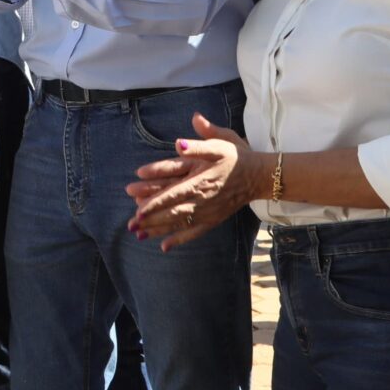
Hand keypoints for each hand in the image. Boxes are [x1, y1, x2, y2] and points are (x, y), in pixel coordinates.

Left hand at [124, 113, 263, 247]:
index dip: (156, 202)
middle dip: (151, 219)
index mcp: (201, 181)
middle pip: (173, 212)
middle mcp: (203, 200)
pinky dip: (179, 240)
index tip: (139, 208)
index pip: (174, 193)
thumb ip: (198, 144)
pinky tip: (164, 247)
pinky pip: (194, 232)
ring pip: (180, 223)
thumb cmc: (237, 157)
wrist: (258, 176)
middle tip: (131, 224)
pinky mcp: (213, 219)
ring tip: (139, 234)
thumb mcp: (220, 143)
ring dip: (159, 229)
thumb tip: (179, 142)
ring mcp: (208, 212)